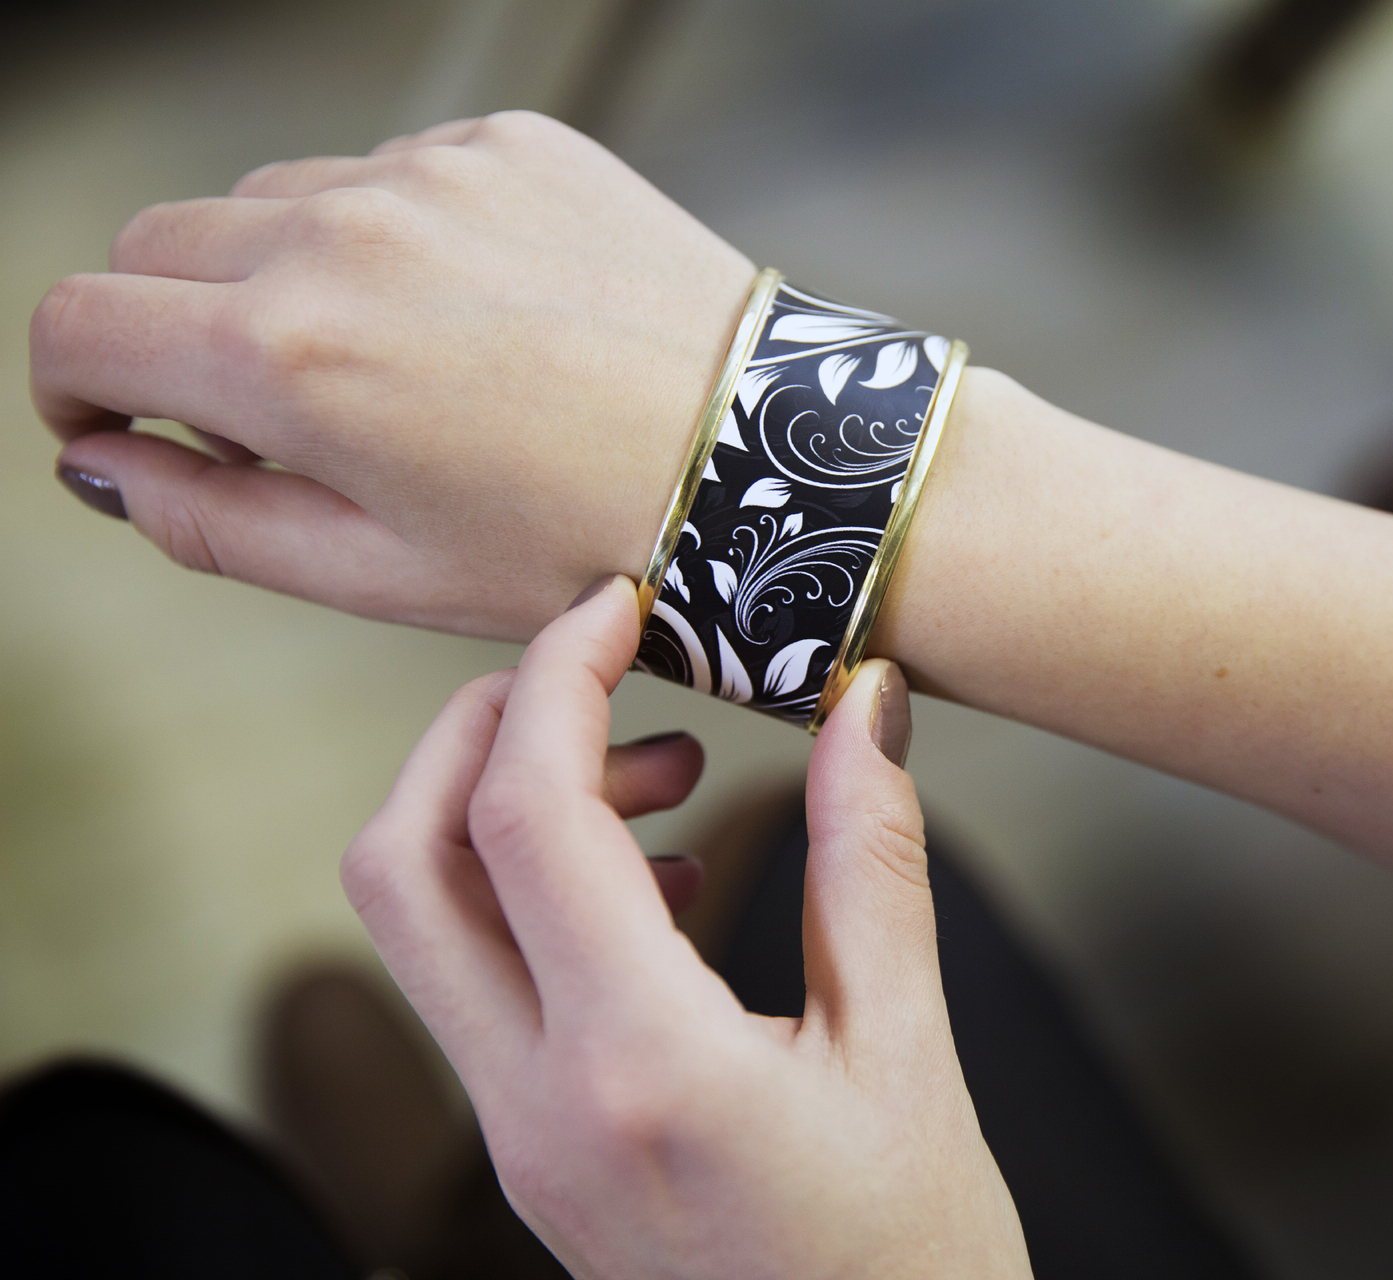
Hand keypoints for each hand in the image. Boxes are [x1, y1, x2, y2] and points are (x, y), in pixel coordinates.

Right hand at [31, 112, 755, 639]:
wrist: (776, 463)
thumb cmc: (588, 544)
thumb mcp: (382, 577)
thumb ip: (210, 522)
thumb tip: (106, 466)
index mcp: (288, 354)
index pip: (81, 323)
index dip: (75, 385)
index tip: (121, 425)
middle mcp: (343, 234)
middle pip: (160, 245)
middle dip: (171, 331)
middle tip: (262, 417)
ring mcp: (434, 172)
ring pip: (276, 201)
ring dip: (288, 277)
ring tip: (399, 373)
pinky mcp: (515, 143)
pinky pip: (398, 171)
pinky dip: (400, 237)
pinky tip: (485, 318)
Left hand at [341, 574, 1029, 1278]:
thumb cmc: (907, 1273)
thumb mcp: (909, 1055)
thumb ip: (873, 861)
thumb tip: (863, 709)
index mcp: (641, 1066)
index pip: (526, 820)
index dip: (557, 678)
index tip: (615, 609)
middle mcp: (542, 1105)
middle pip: (404, 864)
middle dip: (479, 729)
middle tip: (596, 672)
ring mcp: (519, 1140)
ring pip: (426, 927)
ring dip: (508, 812)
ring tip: (667, 780)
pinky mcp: (532, 1154)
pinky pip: (480, 987)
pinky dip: (537, 896)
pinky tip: (668, 889)